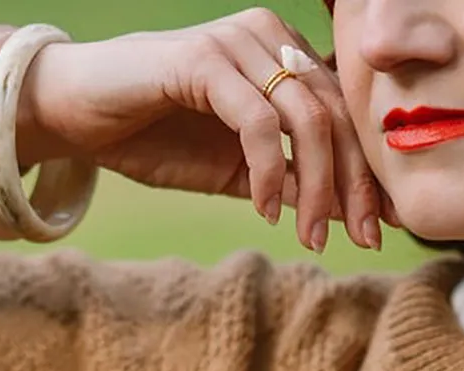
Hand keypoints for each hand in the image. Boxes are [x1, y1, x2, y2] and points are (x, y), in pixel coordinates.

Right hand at [18, 10, 394, 252]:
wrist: (84, 116)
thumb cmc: (158, 137)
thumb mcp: (238, 173)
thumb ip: (289, 183)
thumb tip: (346, 216)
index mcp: (284, 56)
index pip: (343, 116)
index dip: (366, 175)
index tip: (379, 230)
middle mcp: (269, 37)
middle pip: (335, 117)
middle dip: (353, 187)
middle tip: (360, 240)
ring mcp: (238, 42)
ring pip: (306, 119)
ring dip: (317, 187)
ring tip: (311, 236)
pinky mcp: (206, 60)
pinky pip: (258, 122)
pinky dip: (270, 172)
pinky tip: (267, 210)